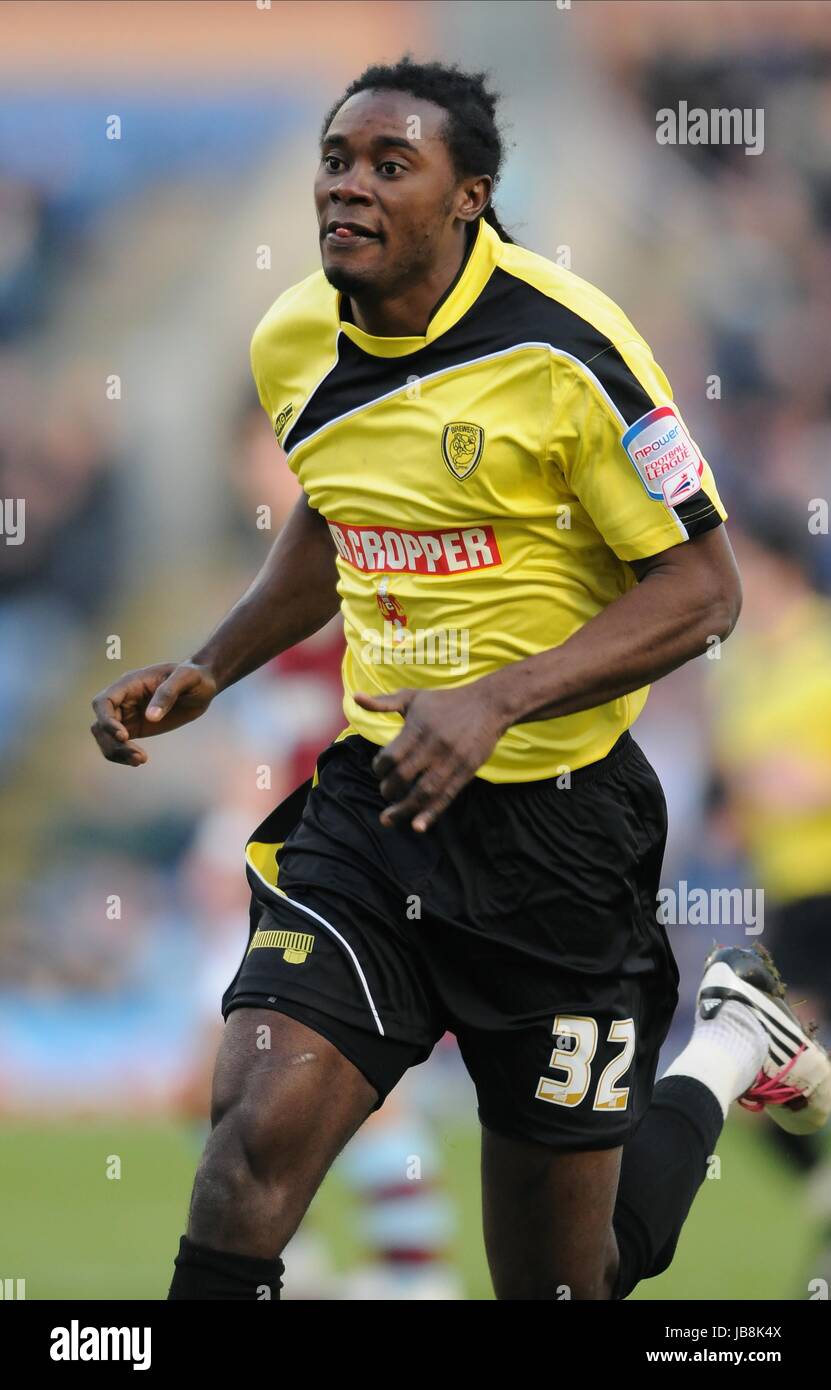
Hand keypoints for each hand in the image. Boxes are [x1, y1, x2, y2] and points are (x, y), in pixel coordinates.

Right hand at [90, 661, 217, 765]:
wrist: (203, 685)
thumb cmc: (195, 676)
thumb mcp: (186, 678)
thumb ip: (167, 694)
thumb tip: (150, 717)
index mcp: (130, 683)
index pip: (103, 702)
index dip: (106, 720)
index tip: (124, 736)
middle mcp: (124, 699)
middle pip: (101, 723)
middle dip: (113, 742)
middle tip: (139, 756)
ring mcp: (127, 714)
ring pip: (105, 737)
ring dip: (117, 752)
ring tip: (141, 760)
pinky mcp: (135, 727)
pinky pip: (118, 744)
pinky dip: (123, 755)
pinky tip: (140, 760)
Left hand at [352, 683, 508, 831]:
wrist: (488, 704)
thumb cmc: (445, 701)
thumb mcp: (413, 697)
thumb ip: (383, 702)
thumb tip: (356, 698)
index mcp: (417, 729)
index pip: (391, 757)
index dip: (380, 768)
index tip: (380, 770)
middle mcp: (433, 746)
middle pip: (404, 777)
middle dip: (389, 790)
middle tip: (386, 792)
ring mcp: (451, 761)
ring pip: (423, 792)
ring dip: (404, 809)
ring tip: (388, 819)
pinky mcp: (466, 771)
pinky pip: (446, 796)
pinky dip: (431, 814)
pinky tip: (418, 826)